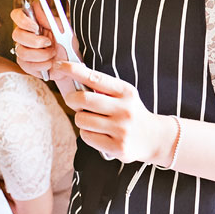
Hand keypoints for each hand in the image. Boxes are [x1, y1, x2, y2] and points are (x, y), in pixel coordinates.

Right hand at [10, 3, 81, 94]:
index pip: (16, 15)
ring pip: (22, 52)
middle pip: (16, 35)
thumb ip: (48, 18)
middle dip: (35, 41)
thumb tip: (35, 5)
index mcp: (33, 23)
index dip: (22, 20)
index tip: (36, 27)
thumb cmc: (68, 45)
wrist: (72, 64)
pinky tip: (49, 63)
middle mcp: (25, 36)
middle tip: (49, 43)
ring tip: (52, 54)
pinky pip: (27, 65)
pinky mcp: (26, 65)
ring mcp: (24, 51)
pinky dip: (42, 65)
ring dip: (41, 54)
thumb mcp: (63, 29)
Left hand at [55, 60, 177, 164]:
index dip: (73, 70)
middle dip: (71, 99)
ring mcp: (121, 129)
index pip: (94, 77)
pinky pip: (87, 137)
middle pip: (83, 100)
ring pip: (81, 120)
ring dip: (80, 118)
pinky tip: (98, 133)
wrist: (155, 138)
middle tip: (73, 101)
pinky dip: (86, 133)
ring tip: (91, 120)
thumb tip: (73, 75)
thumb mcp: (124, 94)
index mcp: (125, 91)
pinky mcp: (118, 147)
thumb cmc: (131, 112)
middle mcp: (124, 109)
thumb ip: (102, 86)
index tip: (59, 65)